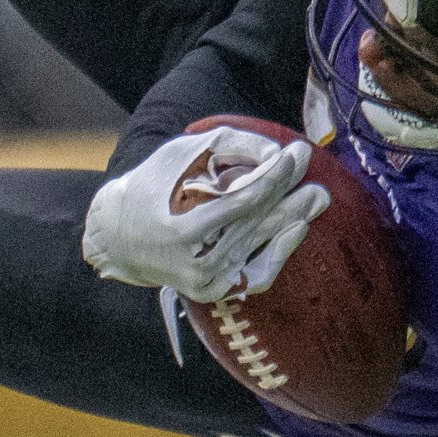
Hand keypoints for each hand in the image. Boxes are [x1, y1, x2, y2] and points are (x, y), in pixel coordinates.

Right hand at [82, 128, 326, 302]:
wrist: (119, 238)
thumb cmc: (151, 187)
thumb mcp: (179, 155)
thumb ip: (227, 145)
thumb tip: (275, 152)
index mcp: (180, 231)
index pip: (241, 202)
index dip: (272, 177)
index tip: (294, 154)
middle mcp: (195, 264)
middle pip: (255, 224)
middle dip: (288, 192)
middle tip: (310, 166)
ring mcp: (207, 283)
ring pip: (260, 248)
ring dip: (292, 218)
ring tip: (318, 196)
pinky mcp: (214, 291)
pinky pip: (258, 276)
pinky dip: (280, 253)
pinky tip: (298, 228)